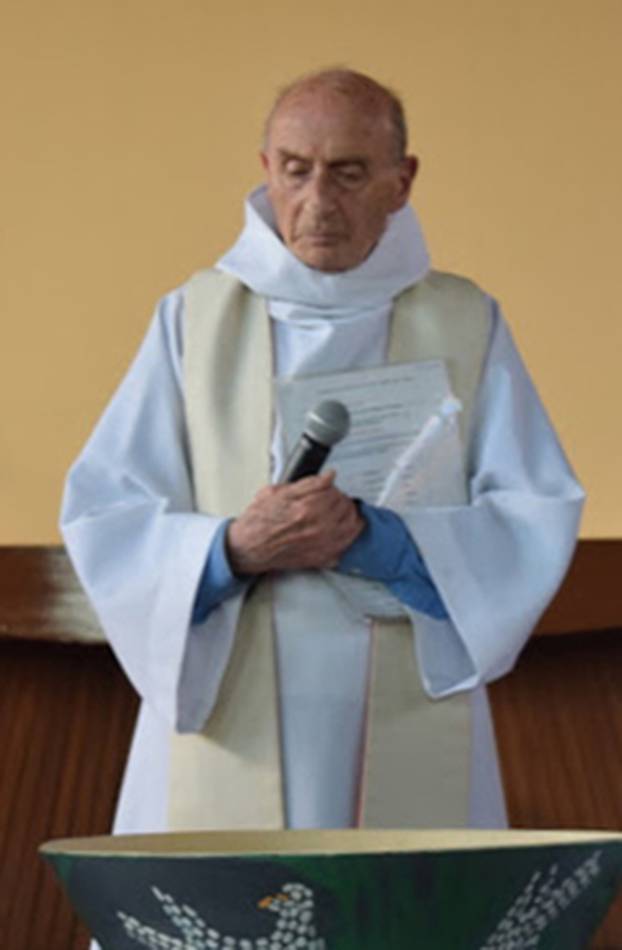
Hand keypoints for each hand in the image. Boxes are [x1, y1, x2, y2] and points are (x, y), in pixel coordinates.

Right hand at [226, 471, 363, 574]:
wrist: (248, 547)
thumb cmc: (258, 522)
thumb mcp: (277, 492)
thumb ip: (307, 483)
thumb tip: (328, 476)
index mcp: (307, 507)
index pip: (334, 490)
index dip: (331, 486)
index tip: (328, 487)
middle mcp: (317, 526)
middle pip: (346, 506)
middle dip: (341, 499)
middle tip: (333, 498)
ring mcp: (321, 544)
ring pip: (353, 524)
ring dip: (350, 515)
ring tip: (341, 512)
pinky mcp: (322, 558)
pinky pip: (347, 544)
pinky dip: (349, 535)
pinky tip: (342, 530)